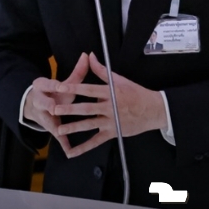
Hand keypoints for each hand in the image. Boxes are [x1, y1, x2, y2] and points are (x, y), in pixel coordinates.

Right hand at [23, 53, 89, 154]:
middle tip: (54, 108)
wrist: (35, 106)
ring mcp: (43, 116)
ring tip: (59, 130)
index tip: (60, 86)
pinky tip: (70, 152)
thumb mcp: (64, 82)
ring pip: (47, 121)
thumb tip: (88, 55)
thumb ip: (77, 71)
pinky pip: (57, 137)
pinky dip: (63, 144)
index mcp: (42, 86)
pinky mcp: (50, 128)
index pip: (47, 84)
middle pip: (43, 102)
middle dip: (48, 105)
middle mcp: (40, 101)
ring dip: (53, 126)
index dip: (53, 85)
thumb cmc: (55, 92)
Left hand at [51, 53, 168, 157]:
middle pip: (87, 108)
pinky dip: (84, 147)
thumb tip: (90, 56)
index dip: (75, 88)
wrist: (153, 110)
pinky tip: (72, 152)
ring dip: (74, 127)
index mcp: (111, 92)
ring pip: (90, 125)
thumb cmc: (136, 93)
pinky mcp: (113, 132)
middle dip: (70, 109)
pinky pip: (96, 141)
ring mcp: (111, 121)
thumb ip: (102, 70)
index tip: (60, 87)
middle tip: (55, 109)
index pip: (90, 89)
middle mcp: (110, 107)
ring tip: (59, 129)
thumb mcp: (119, 79)